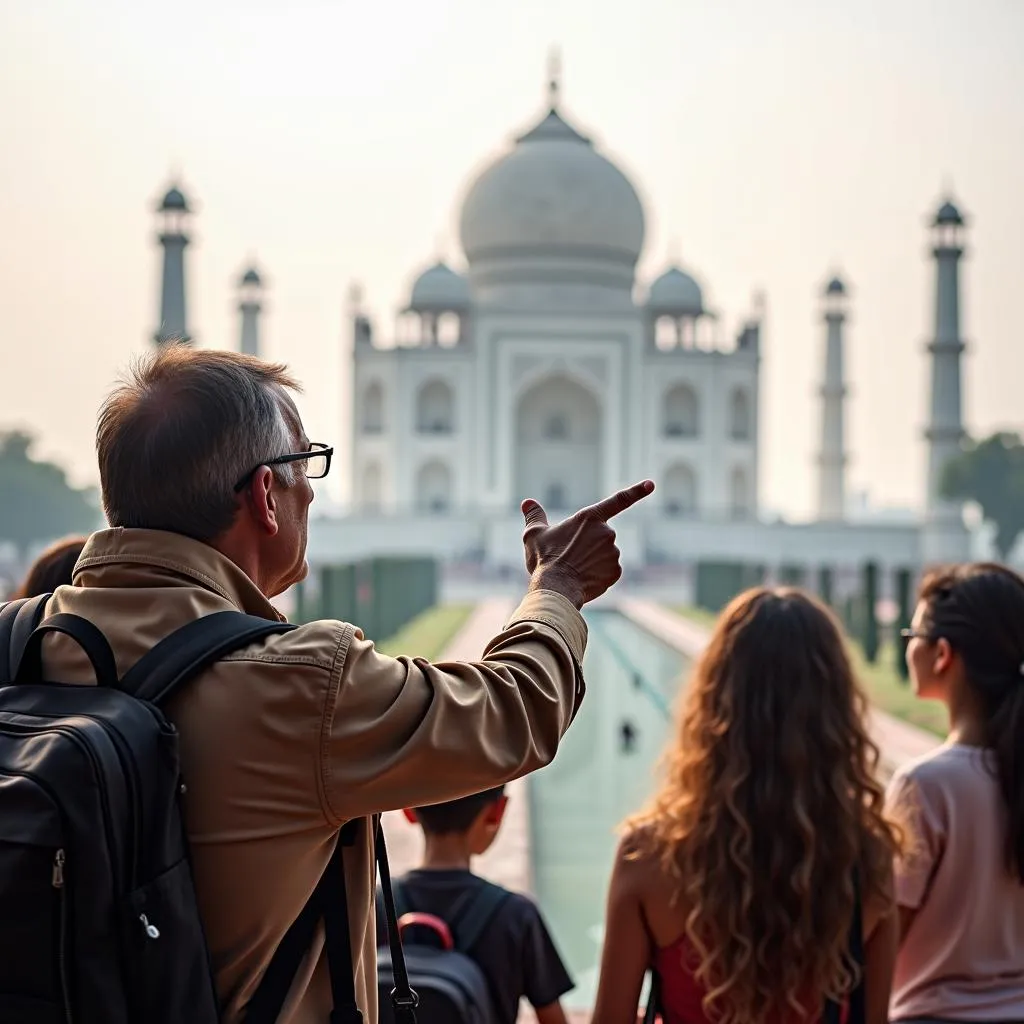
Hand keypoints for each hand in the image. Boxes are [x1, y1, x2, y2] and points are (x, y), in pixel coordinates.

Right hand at [521, 480, 654, 608]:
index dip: (636, 491)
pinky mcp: (616, 572)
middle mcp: (607, 533)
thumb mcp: (533, 535)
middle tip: (568, 556)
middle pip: (600, 536)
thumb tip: (528, 503)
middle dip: (588, 545)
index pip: (618, 500)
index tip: (651, 484)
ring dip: (592, 560)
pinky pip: (608, 571)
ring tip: (574, 570)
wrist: (556, 589)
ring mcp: (613, 553)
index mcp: (589, 518)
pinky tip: (584, 579)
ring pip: (604, 555)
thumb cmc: (544, 559)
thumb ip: (534, 516)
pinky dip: (598, 574)